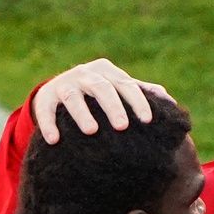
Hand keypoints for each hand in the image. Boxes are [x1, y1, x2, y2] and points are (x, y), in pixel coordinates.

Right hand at [33, 59, 174, 143]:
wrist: (60, 89)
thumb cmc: (98, 94)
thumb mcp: (118, 88)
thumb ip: (140, 92)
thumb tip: (168, 101)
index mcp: (107, 73)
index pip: (127, 85)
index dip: (138, 102)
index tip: (148, 120)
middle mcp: (86, 75)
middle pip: (102, 88)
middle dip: (113, 106)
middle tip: (122, 126)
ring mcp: (65, 84)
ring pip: (73, 97)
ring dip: (82, 113)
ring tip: (92, 130)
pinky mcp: (45, 97)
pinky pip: (45, 110)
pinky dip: (48, 123)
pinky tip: (54, 140)